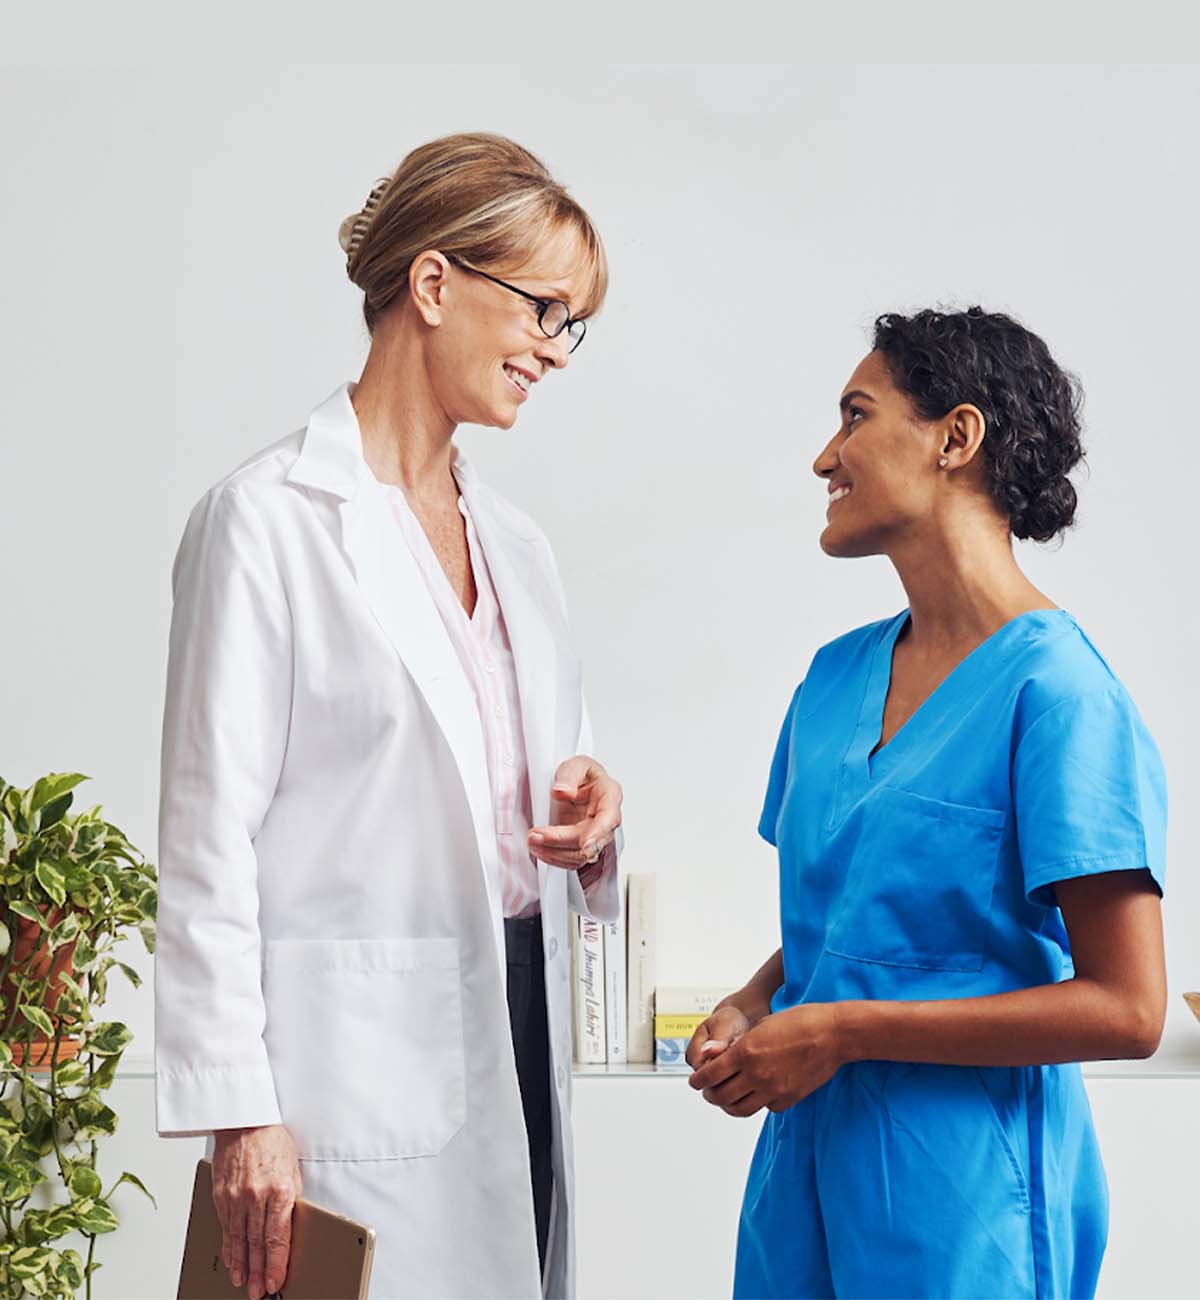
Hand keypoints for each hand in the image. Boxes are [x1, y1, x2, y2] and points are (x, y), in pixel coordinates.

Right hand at [212, 1124, 301, 1298]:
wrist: (245, 1120)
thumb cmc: (272, 1141)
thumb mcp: (293, 1168)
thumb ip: (290, 1199)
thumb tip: (290, 1227)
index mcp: (279, 1189)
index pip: (277, 1237)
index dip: (276, 1264)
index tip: (276, 1280)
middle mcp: (256, 1196)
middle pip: (256, 1243)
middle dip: (258, 1271)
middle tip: (258, 1291)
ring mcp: (235, 1196)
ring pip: (238, 1239)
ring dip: (241, 1264)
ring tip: (242, 1281)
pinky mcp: (221, 1195)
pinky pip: (226, 1227)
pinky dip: (229, 1245)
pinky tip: (231, 1258)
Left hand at [527, 755, 621, 871]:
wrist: (578, 783)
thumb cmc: (582, 774)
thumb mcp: (576, 765)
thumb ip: (569, 776)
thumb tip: (561, 791)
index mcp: (610, 796)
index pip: (609, 818)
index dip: (597, 833)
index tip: (584, 844)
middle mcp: (606, 819)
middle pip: (589, 840)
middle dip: (561, 841)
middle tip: (536, 836)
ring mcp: (595, 834)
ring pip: (580, 855)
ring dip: (555, 853)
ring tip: (533, 842)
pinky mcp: (582, 844)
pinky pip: (572, 859)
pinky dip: (554, 858)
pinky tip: (540, 850)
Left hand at [687, 1003, 843, 1117]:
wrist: (832, 1034)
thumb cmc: (799, 1021)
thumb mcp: (762, 1025)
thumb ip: (742, 1044)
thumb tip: (725, 1056)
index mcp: (746, 1052)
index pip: (710, 1074)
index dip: (698, 1081)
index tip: (695, 1082)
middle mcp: (756, 1074)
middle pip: (721, 1096)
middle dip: (710, 1095)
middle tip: (708, 1092)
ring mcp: (773, 1090)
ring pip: (740, 1109)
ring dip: (729, 1105)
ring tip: (727, 1098)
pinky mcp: (788, 1099)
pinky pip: (765, 1107)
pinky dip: (756, 1103)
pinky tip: (757, 1093)